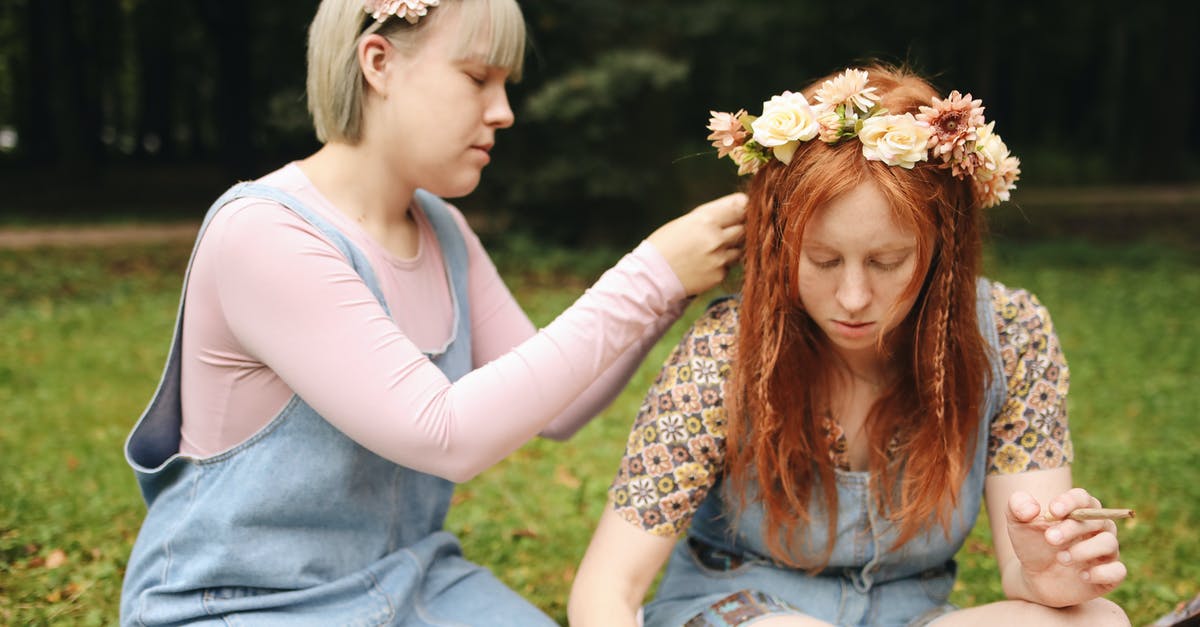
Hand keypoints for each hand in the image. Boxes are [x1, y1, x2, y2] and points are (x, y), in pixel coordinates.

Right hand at [647, 192, 745, 295]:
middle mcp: (716, 238)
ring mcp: (719, 259)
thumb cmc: (665, 244)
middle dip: (737, 227)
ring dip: (731, 247)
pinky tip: (705, 263)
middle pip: (744, 227)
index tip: (740, 209)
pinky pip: (729, 265)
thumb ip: (712, 216)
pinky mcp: (719, 275)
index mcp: (706, 219)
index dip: (742, 207)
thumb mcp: (686, 221)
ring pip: (740, 248)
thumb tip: (738, 208)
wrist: (652, 276)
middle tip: (724, 231)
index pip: (740, 205)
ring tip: (711, 249)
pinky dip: (721, 264)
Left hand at [1005, 488, 1126, 606]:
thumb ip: (1017, 506)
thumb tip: (1031, 508)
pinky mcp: (1109, 576)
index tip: (1053, 511)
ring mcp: (1105, 552)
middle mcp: (1097, 528)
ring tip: (1060, 558)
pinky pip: (1118, 571)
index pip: (1082, 498)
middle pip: (1097, 520)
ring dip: (1084, 550)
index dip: (1070, 502)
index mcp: (1078, 510)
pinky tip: (1082, 575)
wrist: (1033, 576)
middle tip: (1050, 538)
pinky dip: (1102, 572)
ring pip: (1109, 543)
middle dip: (1072, 528)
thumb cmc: (1031, 543)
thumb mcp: (1017, 523)